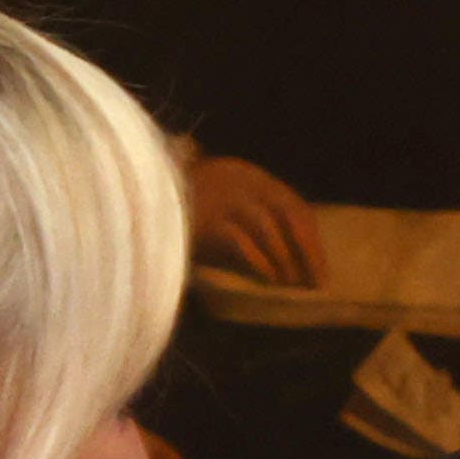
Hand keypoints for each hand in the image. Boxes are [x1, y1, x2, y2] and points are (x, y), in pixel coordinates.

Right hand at [186, 155, 326, 286]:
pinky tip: (269, 279)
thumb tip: (292, 253)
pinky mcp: (203, 219)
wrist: (139, 201)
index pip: (293, 203)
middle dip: (307, 250)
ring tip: (291, 284)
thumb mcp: (223, 201)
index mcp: (247, 174)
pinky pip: (240, 241)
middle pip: (288, 212)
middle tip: (316, 281)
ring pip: (267, 227)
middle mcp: (238, 179)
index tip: (320, 265)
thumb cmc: (183, 209)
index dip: (311, 237)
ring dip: (285, 259)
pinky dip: (259, 262)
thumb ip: (252, 214)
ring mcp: (220, 196)